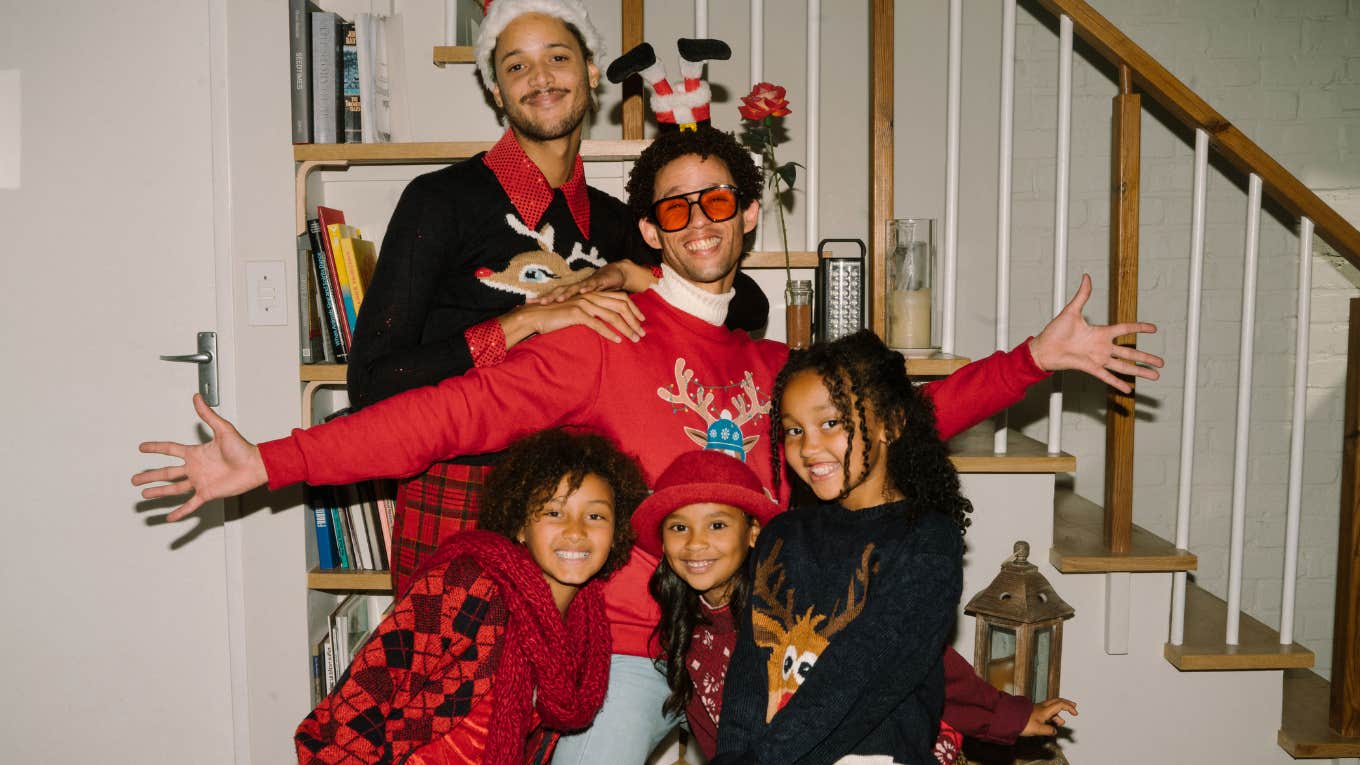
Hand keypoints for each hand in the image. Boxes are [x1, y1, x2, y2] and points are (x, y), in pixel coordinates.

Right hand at [132, 394, 268, 521]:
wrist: (256, 466)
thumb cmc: (243, 448)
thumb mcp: (223, 429)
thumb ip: (208, 415)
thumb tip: (197, 397)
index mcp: (196, 453)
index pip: (170, 450)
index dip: (156, 448)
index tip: (141, 448)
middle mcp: (195, 468)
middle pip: (166, 472)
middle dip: (150, 475)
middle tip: (134, 479)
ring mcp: (200, 481)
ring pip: (174, 488)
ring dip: (159, 492)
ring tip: (144, 495)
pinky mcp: (208, 493)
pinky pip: (190, 504)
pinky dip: (180, 512)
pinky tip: (169, 517)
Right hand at [502, 290, 645, 347]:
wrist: (535, 315)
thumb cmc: (556, 317)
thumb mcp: (577, 314)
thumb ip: (591, 315)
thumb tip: (605, 323)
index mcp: (592, 294)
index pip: (620, 298)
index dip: (634, 309)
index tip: (642, 321)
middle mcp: (590, 296)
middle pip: (620, 306)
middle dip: (634, 320)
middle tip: (643, 334)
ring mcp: (584, 304)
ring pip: (612, 315)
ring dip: (626, 328)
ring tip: (635, 339)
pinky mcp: (576, 313)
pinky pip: (598, 324)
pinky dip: (609, 332)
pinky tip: (618, 341)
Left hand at [530, 261, 656, 303]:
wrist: (613, 275)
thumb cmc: (595, 291)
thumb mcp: (582, 304)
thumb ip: (570, 311)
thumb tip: (554, 321)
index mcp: (570, 292)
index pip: (552, 296)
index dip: (540, 299)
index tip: (525, 304)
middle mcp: (575, 287)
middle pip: (558, 292)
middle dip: (548, 297)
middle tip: (537, 303)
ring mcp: (586, 283)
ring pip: (573, 289)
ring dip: (565, 294)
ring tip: (557, 299)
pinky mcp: (598, 282)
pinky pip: (592, 286)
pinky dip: (586, 288)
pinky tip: (582, 292)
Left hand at [1021, 697, 1076, 735]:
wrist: (1008, 718)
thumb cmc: (1022, 722)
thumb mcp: (1037, 729)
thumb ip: (1048, 730)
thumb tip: (1054, 731)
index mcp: (1044, 710)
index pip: (1060, 704)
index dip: (1069, 707)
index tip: (1075, 712)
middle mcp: (1041, 707)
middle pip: (1056, 701)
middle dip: (1066, 703)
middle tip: (1074, 706)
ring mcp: (1037, 709)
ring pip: (1051, 707)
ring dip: (1058, 713)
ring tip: (1061, 722)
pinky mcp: (1033, 712)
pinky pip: (1045, 712)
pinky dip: (1051, 716)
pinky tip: (1050, 723)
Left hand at [1027, 273, 1163, 393]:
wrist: (1043, 348)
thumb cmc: (1054, 331)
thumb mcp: (1071, 311)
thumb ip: (1082, 295)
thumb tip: (1087, 276)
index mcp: (1100, 332)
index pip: (1125, 329)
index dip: (1139, 328)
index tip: (1154, 329)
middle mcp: (1102, 347)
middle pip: (1130, 352)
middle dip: (1146, 357)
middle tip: (1162, 362)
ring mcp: (1097, 358)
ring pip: (1124, 366)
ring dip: (1139, 371)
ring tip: (1155, 376)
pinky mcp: (1090, 367)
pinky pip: (1107, 376)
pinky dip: (1117, 383)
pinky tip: (1129, 389)